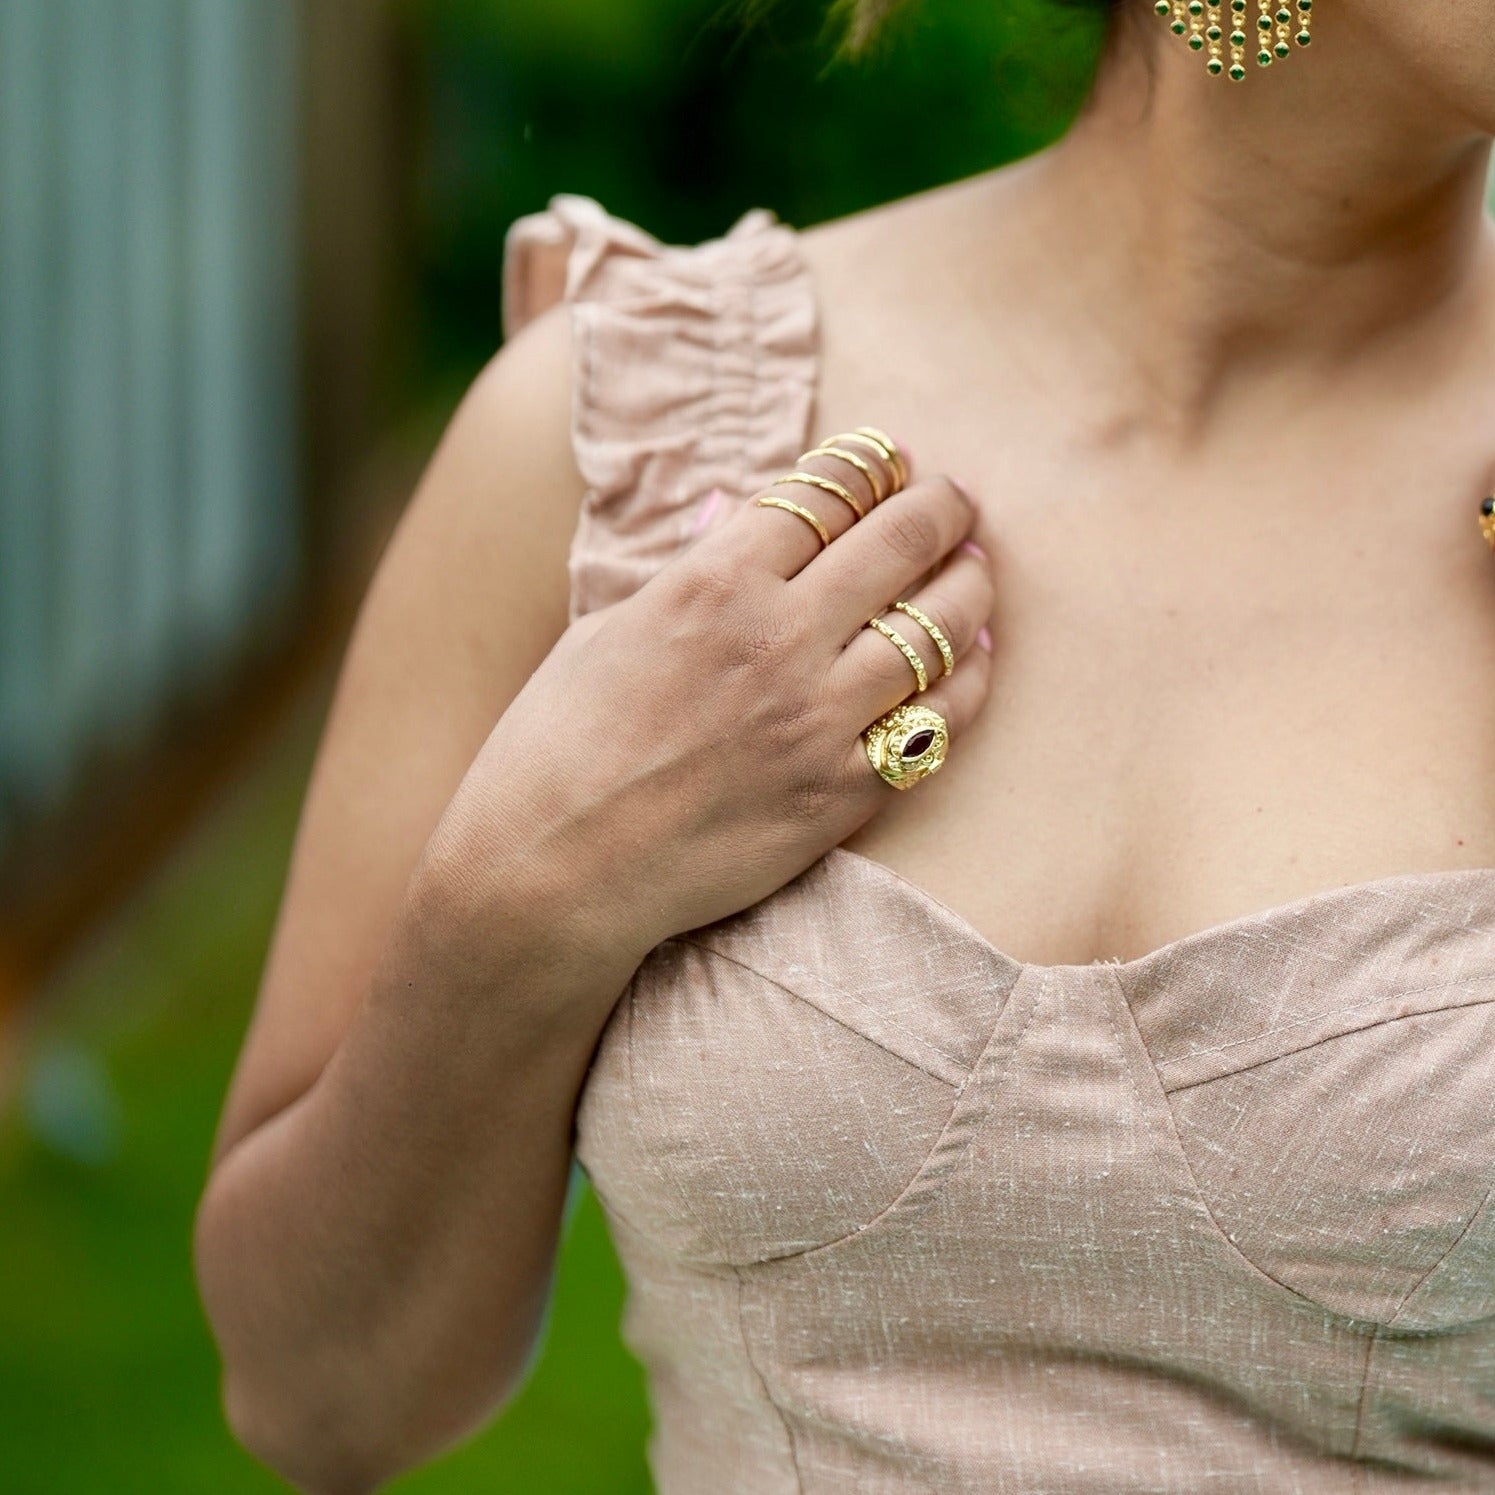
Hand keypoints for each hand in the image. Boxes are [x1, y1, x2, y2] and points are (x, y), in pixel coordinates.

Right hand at [429, 433, 995, 958]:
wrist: (552, 871)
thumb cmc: (557, 745)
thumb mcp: (606, 628)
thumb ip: (687, 570)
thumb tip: (731, 512)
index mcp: (712, 583)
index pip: (827, 489)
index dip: (871, 463)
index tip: (889, 461)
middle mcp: (777, 639)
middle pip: (899, 540)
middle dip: (941, 506)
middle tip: (954, 501)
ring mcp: (818, 720)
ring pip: (939, 626)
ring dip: (970, 583)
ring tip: (975, 568)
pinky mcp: (841, 794)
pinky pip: (939, 723)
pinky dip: (969, 680)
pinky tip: (976, 656)